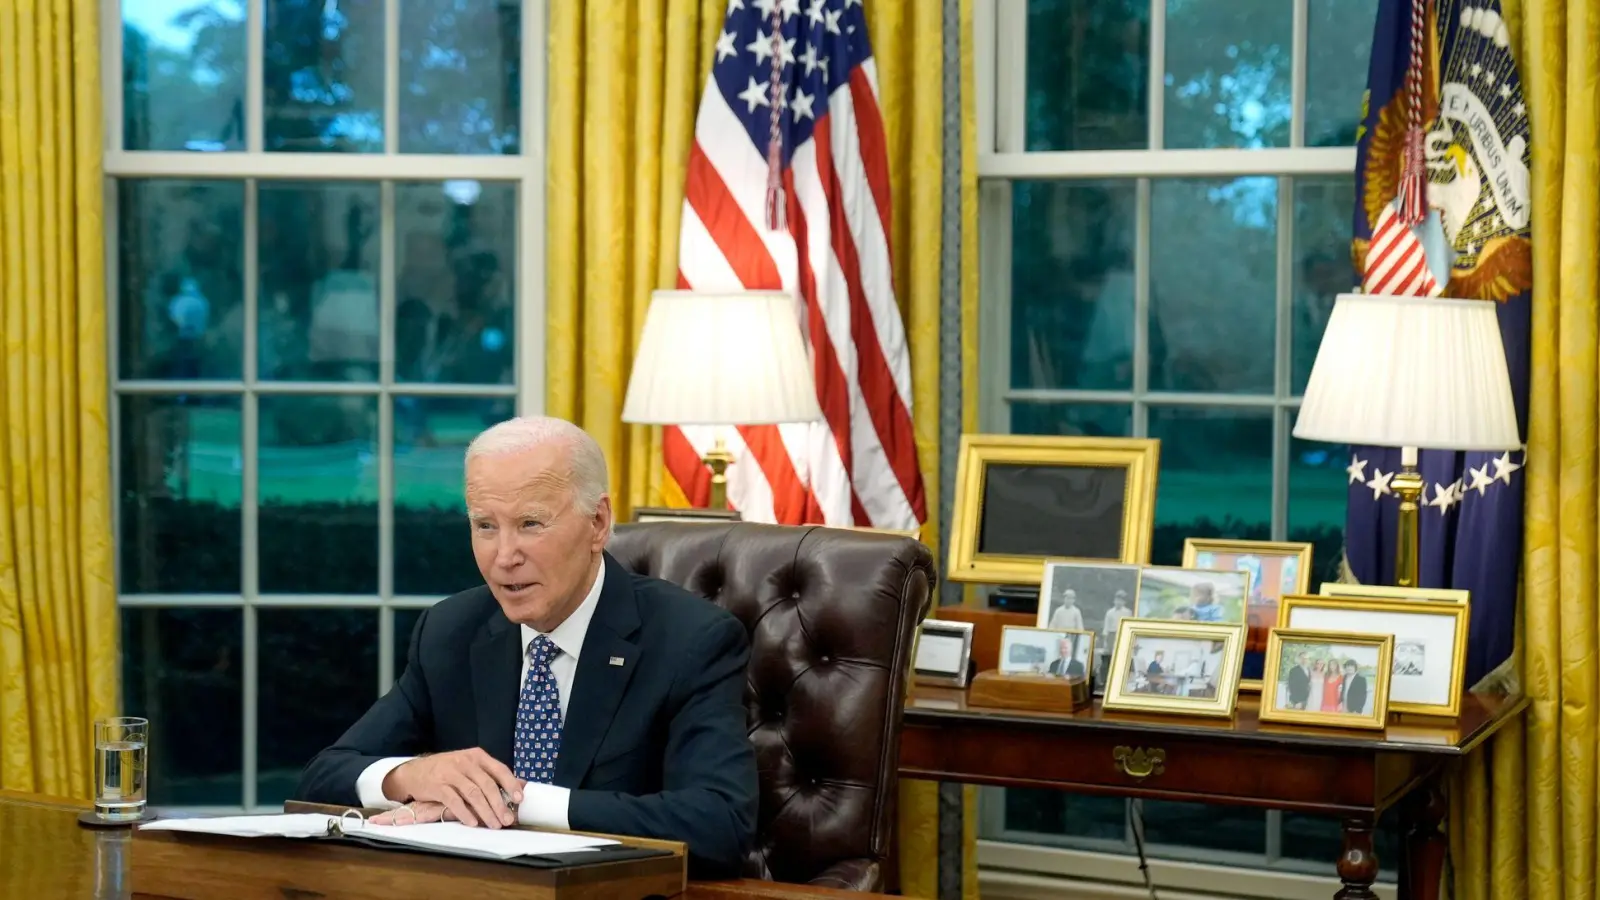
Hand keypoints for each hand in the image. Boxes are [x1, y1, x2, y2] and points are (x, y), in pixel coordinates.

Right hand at [383, 748, 522, 827]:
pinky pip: (455, 801)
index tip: (519, 799)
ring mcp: (451, 773)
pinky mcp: (438, 786)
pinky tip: (473, 823)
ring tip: (494, 825)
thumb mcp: (469, 766)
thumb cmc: (447, 770)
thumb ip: (491, 774)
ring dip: (486, 811)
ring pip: (473, 794)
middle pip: (487, 784)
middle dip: (499, 804)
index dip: (511, 784)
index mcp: (477, 756)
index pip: (499, 769)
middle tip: (507, 820)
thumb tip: (520, 785)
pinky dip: (465, 813)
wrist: (414, 772)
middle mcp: (465, 762)